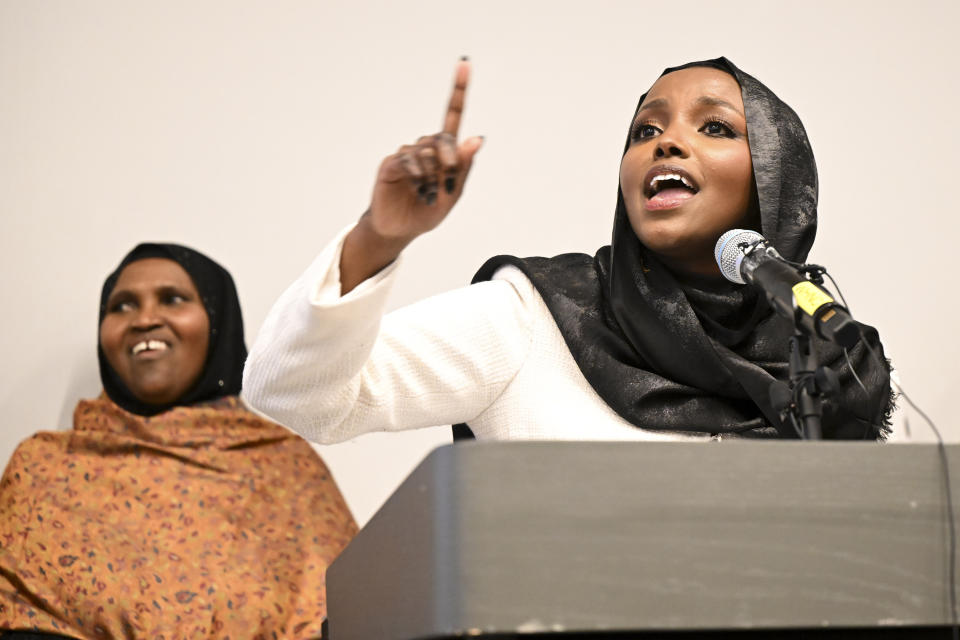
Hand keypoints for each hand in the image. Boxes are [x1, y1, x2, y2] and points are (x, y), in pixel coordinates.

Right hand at [366, 58, 482, 243]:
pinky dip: (418, 175)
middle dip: (451, 161)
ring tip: (429, 196)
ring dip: (433, 175)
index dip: (459, 89)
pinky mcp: (392, 163)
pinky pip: (408, 160)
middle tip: (448, 185)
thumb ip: (464, 167)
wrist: (400, 230)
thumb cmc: (427, 212)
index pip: (453, 115)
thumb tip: (478, 138)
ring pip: (427, 151)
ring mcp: (407, 154)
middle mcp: (426, 148)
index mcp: (445, 153)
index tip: (464, 62)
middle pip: (443, 138)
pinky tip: (419, 190)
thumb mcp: (452, 193)